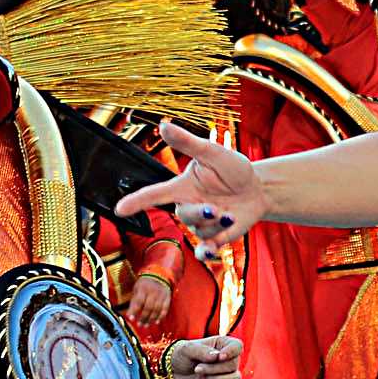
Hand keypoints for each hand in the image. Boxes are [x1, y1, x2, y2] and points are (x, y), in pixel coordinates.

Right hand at [115, 121, 263, 259]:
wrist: (257, 189)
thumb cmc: (233, 169)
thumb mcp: (212, 153)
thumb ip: (188, 143)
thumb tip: (163, 124)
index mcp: (183, 186)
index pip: (154, 194)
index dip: (136, 201)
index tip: (119, 209)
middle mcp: (188, 206)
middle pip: (183, 215)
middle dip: (200, 213)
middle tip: (216, 208)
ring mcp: (202, 223)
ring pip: (200, 230)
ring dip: (217, 225)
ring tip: (232, 214)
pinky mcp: (215, 237)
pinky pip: (206, 250)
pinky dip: (207, 253)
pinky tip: (212, 252)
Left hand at [121, 273, 172, 330]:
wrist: (159, 275)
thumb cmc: (145, 284)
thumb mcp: (137, 289)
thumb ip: (133, 302)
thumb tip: (129, 315)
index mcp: (143, 289)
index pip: (139, 301)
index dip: (134, 311)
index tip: (131, 319)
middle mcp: (153, 292)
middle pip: (148, 307)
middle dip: (143, 318)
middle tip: (140, 325)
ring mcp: (161, 295)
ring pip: (156, 310)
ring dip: (151, 319)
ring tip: (146, 325)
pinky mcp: (167, 298)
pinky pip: (165, 309)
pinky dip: (161, 316)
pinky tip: (157, 322)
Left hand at [162, 334, 242, 378]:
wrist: (175, 373)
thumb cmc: (183, 356)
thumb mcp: (187, 349)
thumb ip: (202, 351)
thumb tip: (216, 357)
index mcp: (223, 345)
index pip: (237, 346)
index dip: (231, 352)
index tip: (219, 357)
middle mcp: (229, 360)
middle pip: (233, 365)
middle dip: (215, 368)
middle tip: (197, 369)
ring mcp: (227, 376)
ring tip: (202, 377)